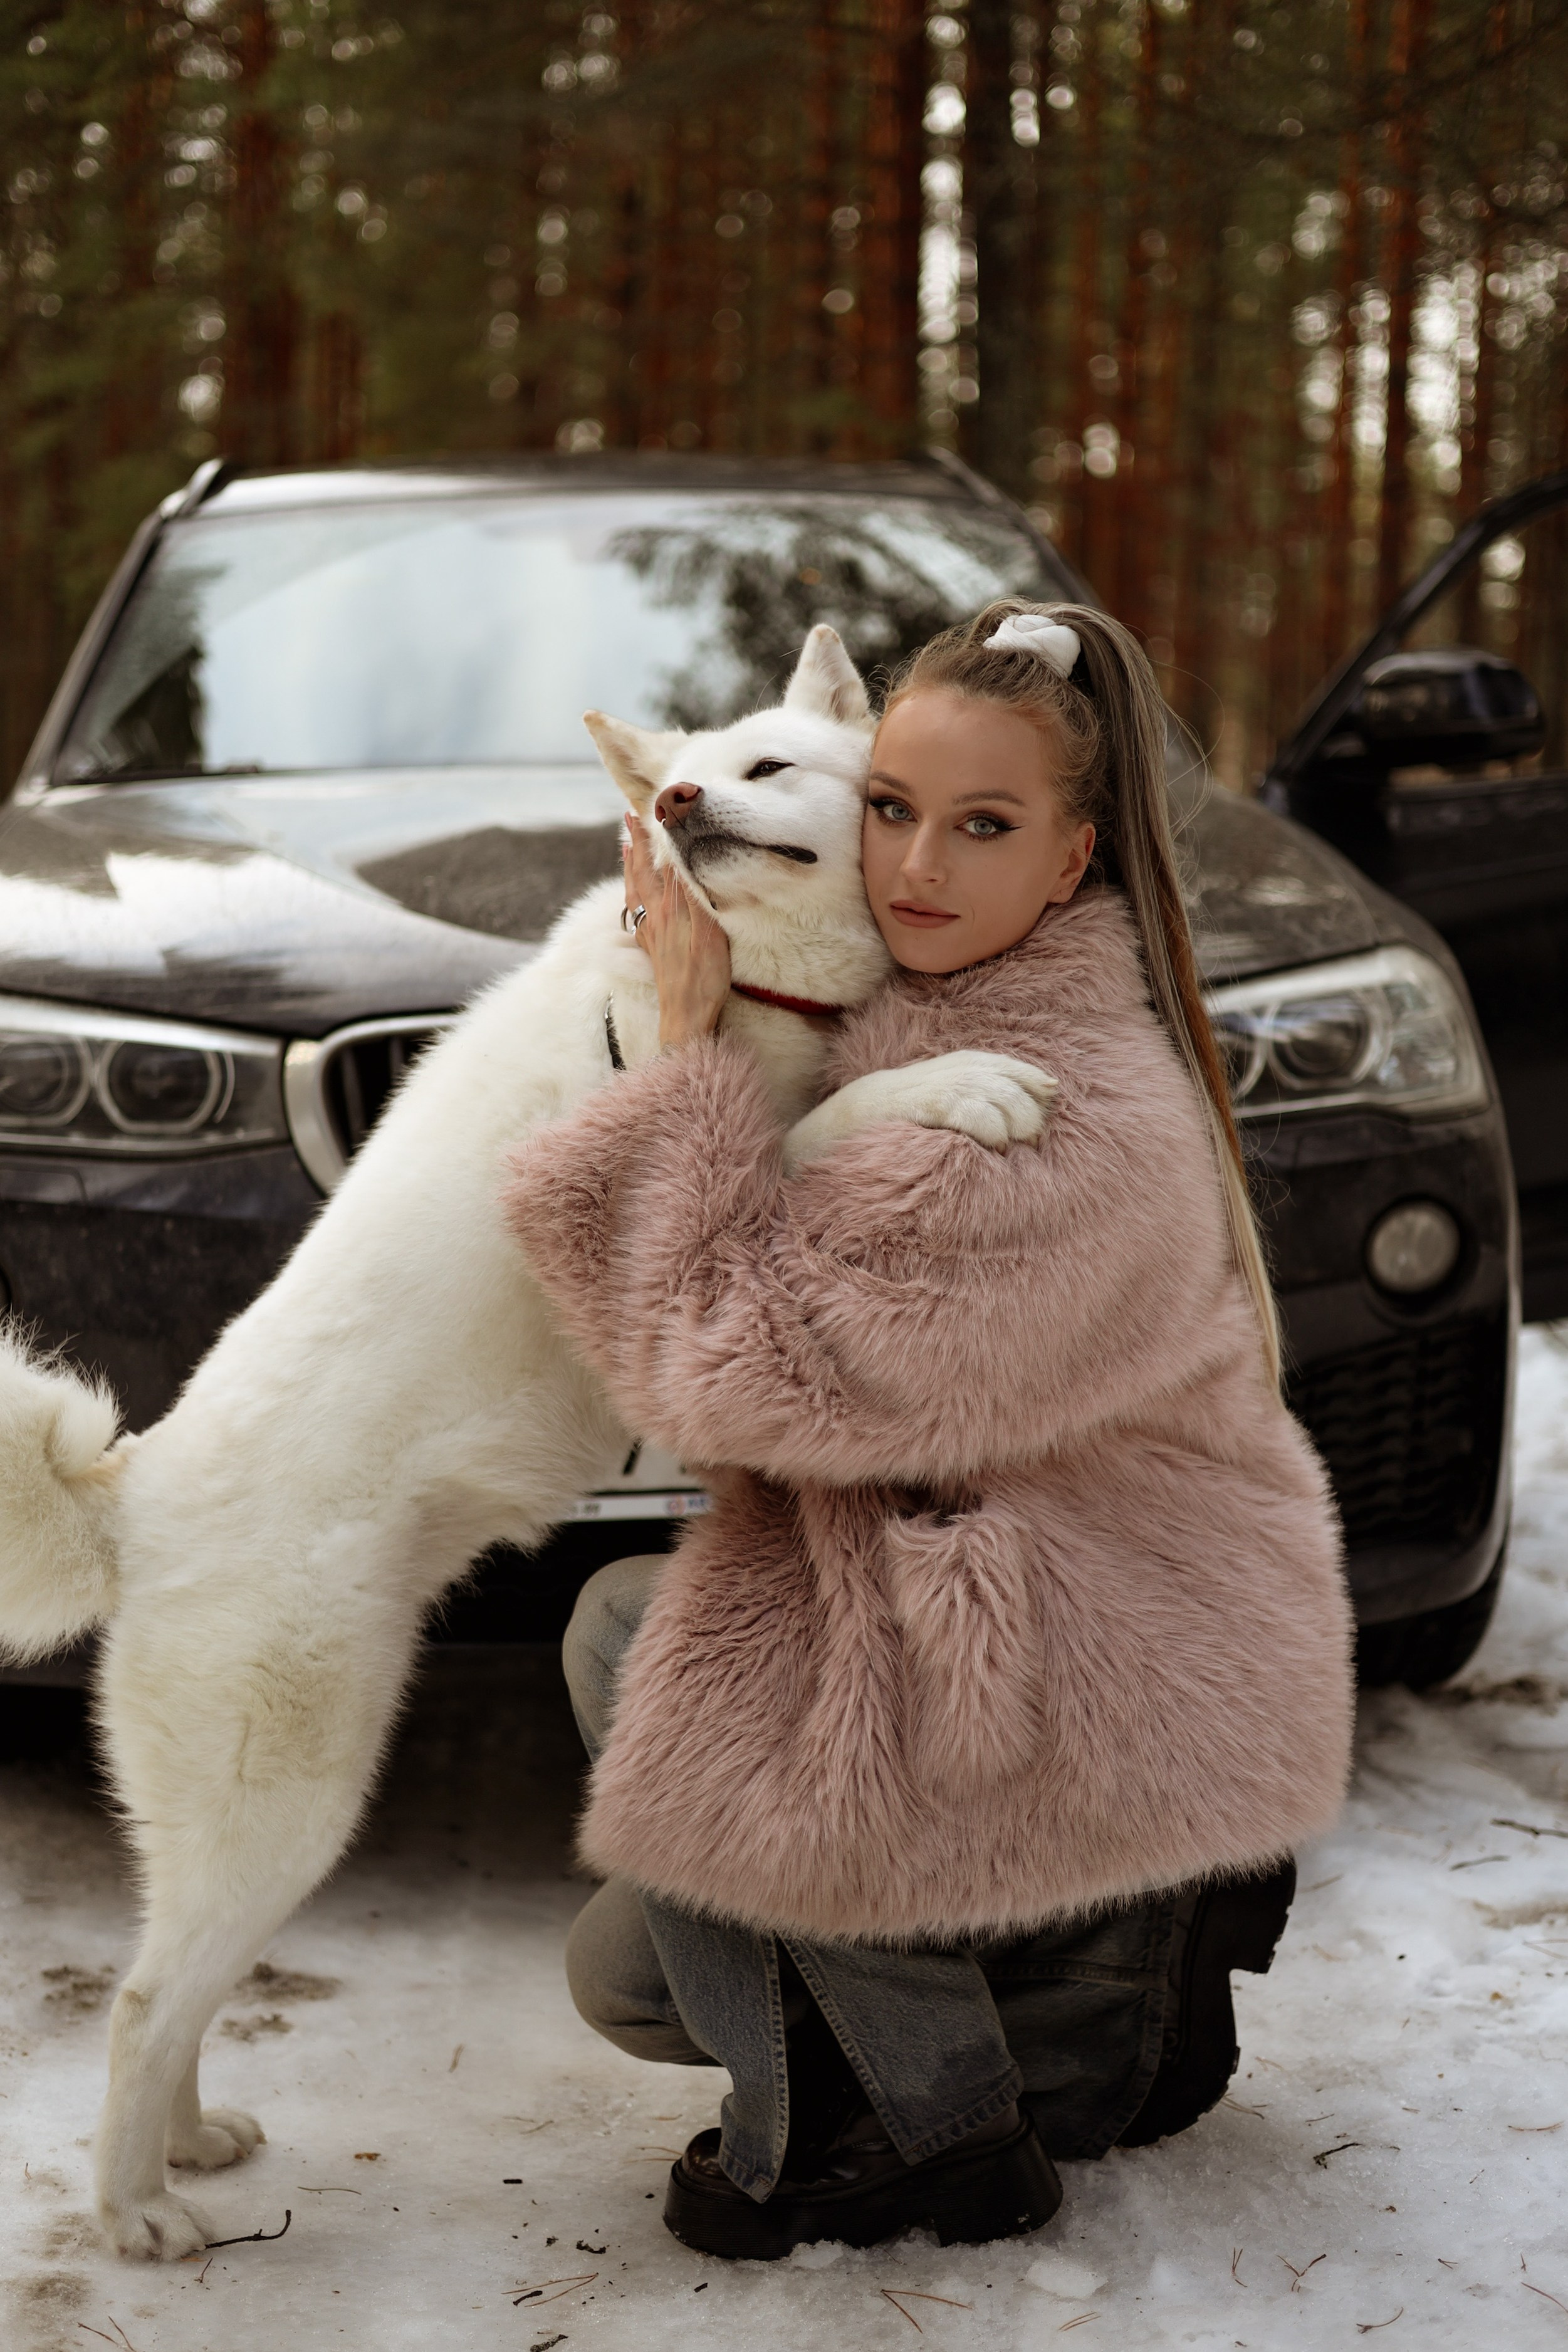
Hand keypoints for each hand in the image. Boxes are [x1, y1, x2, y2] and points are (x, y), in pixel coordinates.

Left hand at [624, 811, 731, 1047]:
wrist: (686, 1016)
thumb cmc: (703, 977)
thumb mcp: (708, 932)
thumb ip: (694, 894)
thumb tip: (680, 859)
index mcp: (670, 908)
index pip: (665, 861)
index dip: (662, 834)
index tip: (658, 807)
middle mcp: (656, 915)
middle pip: (642, 870)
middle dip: (635, 842)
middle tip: (628, 816)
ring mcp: (651, 931)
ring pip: (635, 888)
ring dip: (630, 864)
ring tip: (624, 844)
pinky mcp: (651, 946)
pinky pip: (636, 908)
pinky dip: (633, 890)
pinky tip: (634, 892)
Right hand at [782, 1051, 1057, 1175]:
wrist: (832, 1134)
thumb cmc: (893, 1129)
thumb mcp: (941, 1107)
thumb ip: (984, 1099)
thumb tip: (1048, 1093)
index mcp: (955, 1067)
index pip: (1009, 1067)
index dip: (1032, 1086)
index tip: (1046, 1107)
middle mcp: (946, 1071)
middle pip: (1008, 1084)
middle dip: (1026, 1116)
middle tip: (1021, 1144)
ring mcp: (931, 1087)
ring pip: (996, 1098)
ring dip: (1011, 1126)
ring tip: (1002, 1147)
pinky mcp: (919, 1104)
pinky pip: (968, 1110)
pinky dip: (988, 1128)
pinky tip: (989, 1145)